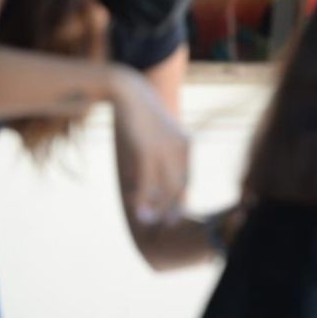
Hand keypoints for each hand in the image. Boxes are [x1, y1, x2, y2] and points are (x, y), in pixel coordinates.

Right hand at [108, 67, 190, 225]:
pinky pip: (147, 182)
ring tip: (146, 222)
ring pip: (165, 188)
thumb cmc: (141, 117)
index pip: (187, 179)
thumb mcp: (156, 136)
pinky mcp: (147, 150)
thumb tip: (153, 182)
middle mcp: (181, 148)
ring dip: (156, 209)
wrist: (129, 91)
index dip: (180, 200)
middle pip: (180, 187)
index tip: (172, 217)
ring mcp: (165, 150)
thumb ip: (160, 156)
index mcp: (187, 145)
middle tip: (161, 225)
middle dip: (171, 209)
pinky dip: (143, 199)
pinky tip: (137, 209)